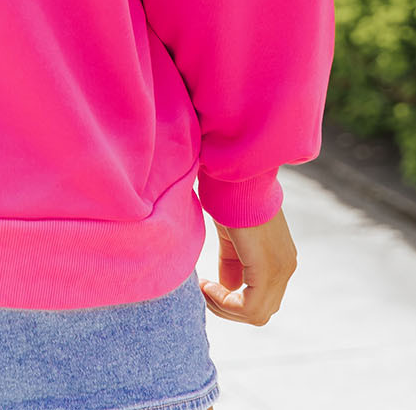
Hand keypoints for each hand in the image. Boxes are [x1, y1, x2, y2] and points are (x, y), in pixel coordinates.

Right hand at [200, 208, 296, 326]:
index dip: (233, 301)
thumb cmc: (230, 198)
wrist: (234, 176)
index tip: (207, 286)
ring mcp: (281, 270)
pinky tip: (208, 287)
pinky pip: (250, 306)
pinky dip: (225, 304)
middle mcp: (286, 267)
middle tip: (204, 292)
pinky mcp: (267, 269)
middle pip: (261, 311)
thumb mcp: (233, 238)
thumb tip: (228, 287)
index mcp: (281, 259)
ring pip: (257, 314)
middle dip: (228, 308)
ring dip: (225, 308)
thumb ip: (233, 263)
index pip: (262, 298)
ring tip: (204, 290)